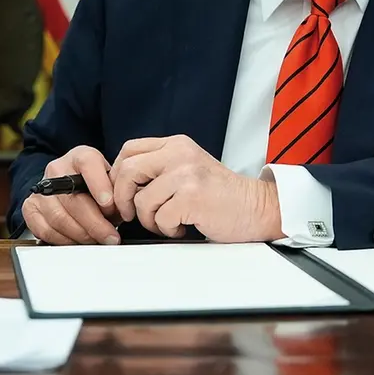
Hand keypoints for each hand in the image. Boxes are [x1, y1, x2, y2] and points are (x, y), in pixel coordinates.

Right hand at [22, 146, 120, 244]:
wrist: (70, 188)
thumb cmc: (96, 186)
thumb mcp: (111, 182)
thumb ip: (117, 192)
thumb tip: (124, 211)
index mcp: (80, 156)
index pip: (88, 163)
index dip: (99, 184)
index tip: (109, 204)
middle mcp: (58, 169)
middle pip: (73, 199)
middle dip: (95, 223)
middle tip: (110, 237)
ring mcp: (41, 187)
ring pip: (59, 217)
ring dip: (81, 235)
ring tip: (97, 241)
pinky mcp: (30, 207)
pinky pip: (46, 229)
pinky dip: (64, 240)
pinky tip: (78, 241)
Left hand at [109, 135, 282, 242]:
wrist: (256, 208)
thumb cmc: (221, 195)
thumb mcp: (188, 168)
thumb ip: (159, 168)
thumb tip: (120, 183)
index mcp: (176, 144)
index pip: (129, 150)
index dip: (117, 174)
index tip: (123, 193)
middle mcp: (180, 154)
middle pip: (128, 171)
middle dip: (123, 198)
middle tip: (132, 214)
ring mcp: (186, 174)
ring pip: (142, 200)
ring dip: (150, 220)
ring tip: (169, 222)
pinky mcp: (192, 197)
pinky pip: (160, 218)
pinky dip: (168, 230)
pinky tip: (183, 227)